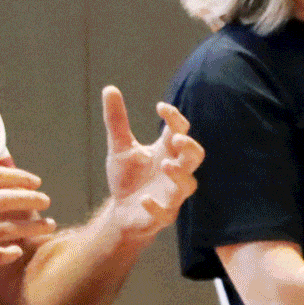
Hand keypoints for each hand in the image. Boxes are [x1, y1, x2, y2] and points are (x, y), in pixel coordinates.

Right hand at [0, 165, 54, 289]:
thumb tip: (3, 167)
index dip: (18, 177)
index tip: (35, 181)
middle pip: (3, 200)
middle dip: (30, 199)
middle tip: (46, 201)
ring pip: (6, 229)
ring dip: (32, 227)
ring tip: (48, 226)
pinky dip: (10, 253)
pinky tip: (18, 251)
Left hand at [101, 87, 202, 242]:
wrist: (120, 212)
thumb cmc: (128, 178)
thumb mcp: (120, 147)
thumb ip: (117, 121)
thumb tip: (109, 88)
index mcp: (167, 151)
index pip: (179, 130)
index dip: (174, 118)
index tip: (160, 107)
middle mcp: (174, 171)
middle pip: (194, 157)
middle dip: (190, 147)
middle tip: (178, 138)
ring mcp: (171, 195)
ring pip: (187, 185)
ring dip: (179, 174)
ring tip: (165, 164)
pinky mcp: (162, 216)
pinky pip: (165, 213)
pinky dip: (156, 206)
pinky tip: (144, 199)